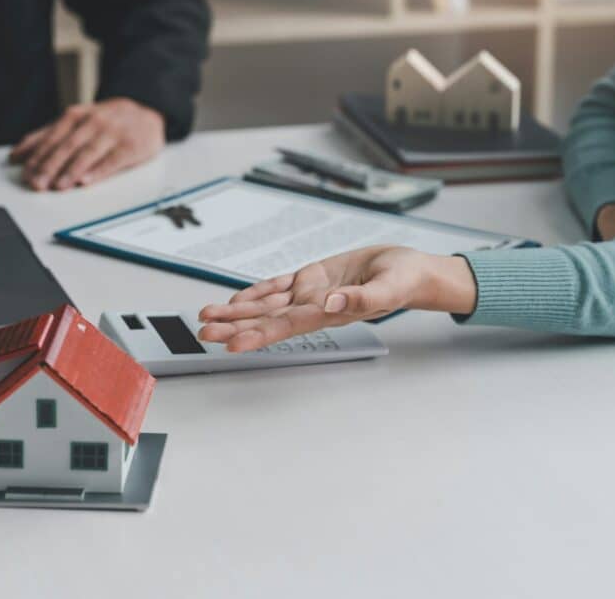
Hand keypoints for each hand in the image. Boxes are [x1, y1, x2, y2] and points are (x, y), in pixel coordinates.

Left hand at [9, 98, 164, 190]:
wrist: (146, 111)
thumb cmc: (106, 121)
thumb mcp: (76, 121)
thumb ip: (47, 136)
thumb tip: (18, 154)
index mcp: (75, 116)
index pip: (52, 138)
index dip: (37, 156)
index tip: (25, 172)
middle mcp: (93, 122)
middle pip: (67, 146)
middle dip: (50, 166)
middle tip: (37, 184)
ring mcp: (113, 133)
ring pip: (88, 153)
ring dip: (71, 170)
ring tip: (58, 186)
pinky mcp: (131, 146)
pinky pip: (113, 160)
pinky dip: (98, 171)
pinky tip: (86, 181)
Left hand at [198, 246, 477, 351]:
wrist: (410, 270)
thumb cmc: (404, 281)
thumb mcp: (390, 287)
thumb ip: (365, 298)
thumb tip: (334, 303)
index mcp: (328, 313)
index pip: (285, 327)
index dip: (257, 335)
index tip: (232, 345)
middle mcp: (312, 307)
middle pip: (266, 320)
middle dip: (233, 326)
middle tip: (204, 333)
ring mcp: (309, 294)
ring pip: (265, 304)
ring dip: (235, 312)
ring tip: (207, 317)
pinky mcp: (311, 278)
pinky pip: (278, 286)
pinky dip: (255, 292)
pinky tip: (234, 300)